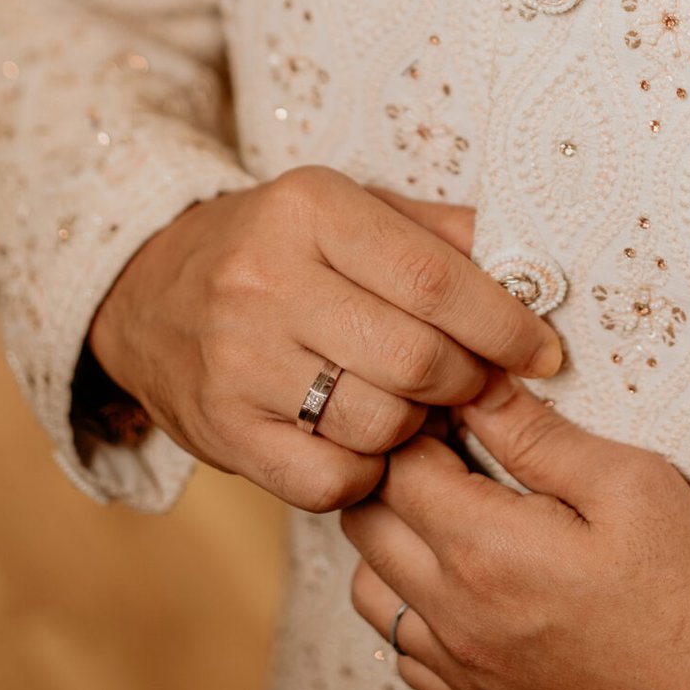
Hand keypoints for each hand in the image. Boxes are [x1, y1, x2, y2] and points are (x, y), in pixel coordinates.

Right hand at [86, 172, 561, 510]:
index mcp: (310, 210)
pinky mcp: (223, 431)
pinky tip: (363, 440)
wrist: (147, 292)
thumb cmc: (275, 248)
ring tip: (414, 406)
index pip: (435, 278)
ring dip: (418, 428)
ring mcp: (238, 361)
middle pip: (415, 359)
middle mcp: (266, 281)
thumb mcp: (347, 209)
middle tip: (479, 384)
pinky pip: (330, 479)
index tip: (542, 350)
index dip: (504, 324)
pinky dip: (367, 472)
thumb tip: (532, 272)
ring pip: (379, 424)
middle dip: (469, 382)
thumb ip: (437, 234)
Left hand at [342, 373, 689, 689]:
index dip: (413, 418)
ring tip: (454, 510)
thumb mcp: (631, 484)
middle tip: (447, 443)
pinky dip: (413, 608)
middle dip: (390, 470)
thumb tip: (476, 385)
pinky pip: (405, 652)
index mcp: (486, 552)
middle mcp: (456, 615)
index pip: (395, 465)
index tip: (450, 398)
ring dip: (392, 540)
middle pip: (366, 523)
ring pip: (370, 591)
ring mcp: (465, 669)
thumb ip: (540, 434)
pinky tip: (466, 581)